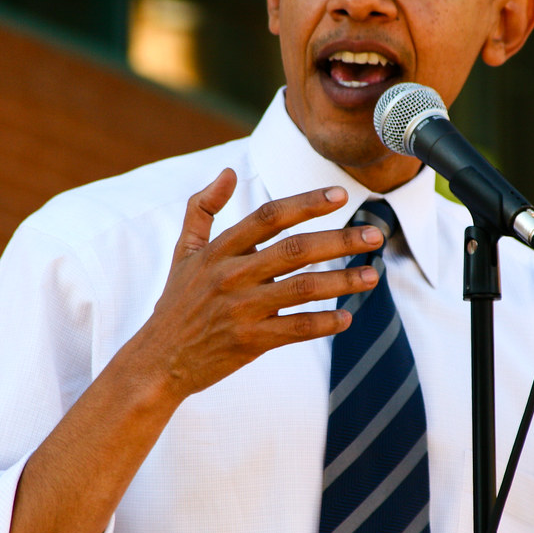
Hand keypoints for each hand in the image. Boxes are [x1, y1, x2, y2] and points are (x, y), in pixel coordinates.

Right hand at [131, 168, 382, 401]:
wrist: (159, 361)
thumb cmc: (178, 303)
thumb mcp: (183, 252)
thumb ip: (202, 209)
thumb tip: (227, 172)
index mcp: (219, 251)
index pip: (268, 217)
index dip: (306, 203)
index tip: (340, 194)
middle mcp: (231, 276)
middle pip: (295, 250)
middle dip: (340, 240)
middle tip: (374, 234)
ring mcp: (241, 310)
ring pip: (302, 289)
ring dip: (342, 282)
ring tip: (372, 276)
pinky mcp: (249, 341)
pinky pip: (296, 330)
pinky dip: (324, 324)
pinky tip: (346, 319)